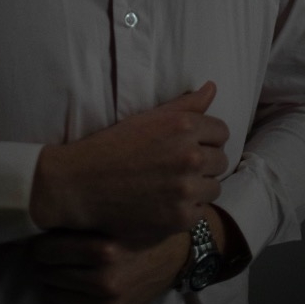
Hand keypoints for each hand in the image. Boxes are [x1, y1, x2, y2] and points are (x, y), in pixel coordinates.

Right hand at [30, 82, 228, 240]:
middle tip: (178, 165)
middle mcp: (190, 156)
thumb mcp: (148, 118)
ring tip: (174, 183)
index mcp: (183, 126)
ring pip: (215, 186)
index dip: (207, 137)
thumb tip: (212, 87)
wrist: (83, 184)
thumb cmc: (114, 145)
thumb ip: (185, 104)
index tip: (192, 144)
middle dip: (204, 161)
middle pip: (221, 159)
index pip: (221, 131)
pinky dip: (188, 207)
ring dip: (199, 185)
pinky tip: (167, 200)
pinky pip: (202, 210)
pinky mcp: (181, 217)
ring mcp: (187, 189)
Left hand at [32, 229, 189, 303]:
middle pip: (47, 273)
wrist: (174, 255)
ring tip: (57, 266)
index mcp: (103, 250)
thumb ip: (77, 219)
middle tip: (44, 253)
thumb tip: (38, 223)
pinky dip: (68, 296)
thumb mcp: (110, 215)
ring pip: (56, 294)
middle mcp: (105, 280)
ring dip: (52, 280)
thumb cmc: (138, 227)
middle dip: (42, 263)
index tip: (38, 238)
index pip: (46, 250)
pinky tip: (74, 282)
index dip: (37, 243)